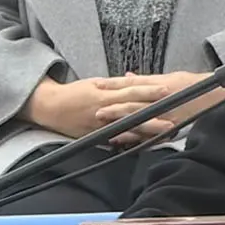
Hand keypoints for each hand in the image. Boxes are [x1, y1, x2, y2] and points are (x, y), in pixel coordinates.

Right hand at [23, 77, 173, 145]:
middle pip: (133, 113)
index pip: (132, 91)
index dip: (149, 91)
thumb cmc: (75, 92)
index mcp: (106, 94)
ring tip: (164, 134)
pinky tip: (144, 145)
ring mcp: (101, 126)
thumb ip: (117, 85)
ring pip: (128, 130)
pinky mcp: (96, 137)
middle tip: (173, 119)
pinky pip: (116, 141)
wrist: (51, 107)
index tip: (166, 90)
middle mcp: (105, 110)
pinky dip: (130, 143)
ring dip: (146, 132)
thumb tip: (134, 80)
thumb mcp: (96, 83)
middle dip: (154, 117)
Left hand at [94, 72, 224, 138]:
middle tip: (96, 111)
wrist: (217, 98)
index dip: (115, 86)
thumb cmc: (194, 85)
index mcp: (161, 85)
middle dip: (114, 108)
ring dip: (121, 125)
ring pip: (140, 121)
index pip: (133, 85)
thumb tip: (127, 76)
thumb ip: (147, 78)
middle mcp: (162, 100)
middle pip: (134, 104)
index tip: (99, 87)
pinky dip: (135, 139)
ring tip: (105, 129)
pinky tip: (123, 141)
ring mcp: (166, 115)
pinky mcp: (170, 128)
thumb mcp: (170, 76)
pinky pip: (150, 135)